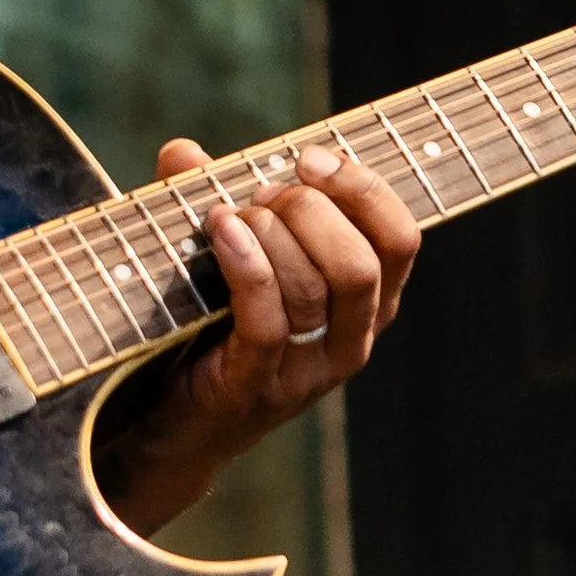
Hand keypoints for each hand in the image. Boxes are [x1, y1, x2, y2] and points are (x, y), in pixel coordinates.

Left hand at [101, 141, 420, 530]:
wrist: (175, 422)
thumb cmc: (210, 326)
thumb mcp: (223, 257)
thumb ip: (209, 200)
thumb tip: (182, 152)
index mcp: (365, 303)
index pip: (400, 239)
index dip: (364, 189)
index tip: (312, 158)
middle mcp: (350, 339)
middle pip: (360, 263)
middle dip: (310, 211)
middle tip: (262, 196)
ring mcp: (308, 371)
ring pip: (315, 289)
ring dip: (271, 234)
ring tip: (228, 216)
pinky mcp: (260, 386)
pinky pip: (268, 320)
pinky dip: (247, 266)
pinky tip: (220, 231)